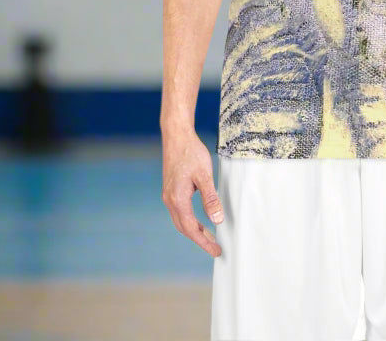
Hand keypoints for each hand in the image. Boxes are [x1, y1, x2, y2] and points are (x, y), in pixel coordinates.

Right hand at [161, 126, 224, 257]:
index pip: (192, 229)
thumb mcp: (204, 175)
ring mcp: (168, 195)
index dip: (204, 242)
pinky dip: (190, 220)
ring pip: (181, 220)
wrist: (176, 135)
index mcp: (178, 199)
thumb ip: (210, 198)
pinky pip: (179, 212)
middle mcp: (170, 200)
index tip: (216, 251)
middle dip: (199, 239)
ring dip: (194, 230)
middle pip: (184, 228)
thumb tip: (217, 220)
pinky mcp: (170, 189)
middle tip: (215, 248)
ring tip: (209, 237)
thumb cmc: (191, 153)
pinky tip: (199, 220)